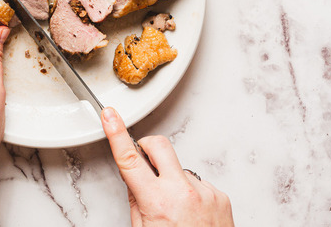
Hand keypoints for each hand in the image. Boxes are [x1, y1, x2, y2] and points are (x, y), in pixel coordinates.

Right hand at [101, 107, 233, 226]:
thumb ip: (137, 201)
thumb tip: (134, 180)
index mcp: (158, 202)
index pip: (130, 159)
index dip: (117, 133)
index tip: (110, 115)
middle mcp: (182, 192)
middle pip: (159, 146)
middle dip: (147, 146)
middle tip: (142, 158)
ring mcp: (204, 191)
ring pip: (178, 168)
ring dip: (171, 180)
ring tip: (174, 209)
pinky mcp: (220, 195)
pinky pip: (197, 183)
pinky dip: (190, 193)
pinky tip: (190, 213)